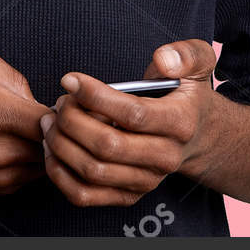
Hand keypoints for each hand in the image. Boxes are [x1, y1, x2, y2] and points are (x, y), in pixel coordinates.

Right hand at [0, 36, 49, 195]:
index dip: (65, 105)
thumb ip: (10, 70)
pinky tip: (15, 137)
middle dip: (60, 125)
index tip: (61, 96)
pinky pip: (32, 173)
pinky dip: (33, 156)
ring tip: (30, 122)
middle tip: (54, 108)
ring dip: (47, 143)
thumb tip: (33, 94)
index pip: (57, 118)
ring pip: (48, 160)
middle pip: (58, 142)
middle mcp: (0, 150)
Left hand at [41, 39, 217, 206]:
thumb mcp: (199, 63)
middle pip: (108, 145)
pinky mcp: (128, 195)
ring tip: (51, 121)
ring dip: (61, 145)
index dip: (95, 96)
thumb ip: (186, 54)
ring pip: (93, 171)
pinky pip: (84, 195)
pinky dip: (59, 174)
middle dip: (72, 120)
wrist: (198, 138)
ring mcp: (146, 180)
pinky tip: (52, 149)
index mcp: (180, 122)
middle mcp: (165, 157)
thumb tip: (162, 59)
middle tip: (59, 101)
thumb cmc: (186, 96)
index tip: (69, 80)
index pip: (133, 113)